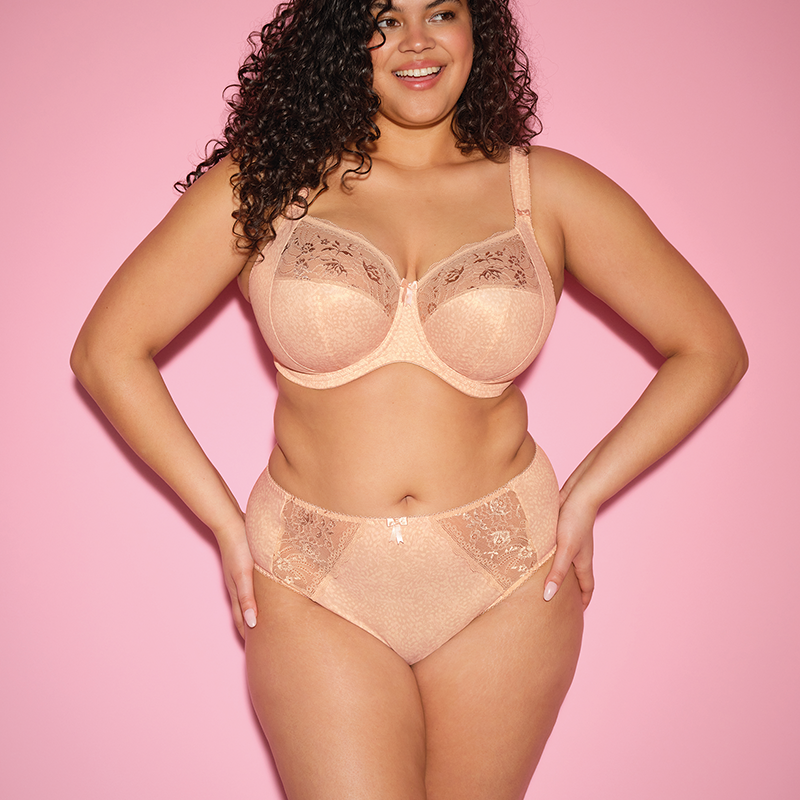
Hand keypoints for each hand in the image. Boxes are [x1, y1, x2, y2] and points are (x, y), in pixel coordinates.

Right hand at [217, 525, 257, 637]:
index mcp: (238, 592)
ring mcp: (241, 576)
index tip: (259, 651)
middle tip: (265, 643)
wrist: (230, 522)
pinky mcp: (246, 565)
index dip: (249, 636)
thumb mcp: (244, 575)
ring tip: (266, 623)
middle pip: (246, 613)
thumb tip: (252, 624)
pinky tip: (266, 593)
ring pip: (249, 600)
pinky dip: (258, 597)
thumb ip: (248, 599)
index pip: (243, 621)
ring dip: (256, 613)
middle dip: (253, 628)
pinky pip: (252, 587)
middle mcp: (238, 587)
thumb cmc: (238, 548)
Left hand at [542, 489, 595, 608]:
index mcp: (583, 563)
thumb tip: (548, 596)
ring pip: (565, 563)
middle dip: (569, 591)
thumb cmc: (575, 522)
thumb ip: (557, 573)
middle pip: (575, 578)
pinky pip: (556, 550)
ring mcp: (570, 543)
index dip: (583, 601)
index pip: (587, 588)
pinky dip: (549, 557)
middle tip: (557, 602)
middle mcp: (578, 555)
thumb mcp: (565, 550)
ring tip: (543, 582)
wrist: (578, 494)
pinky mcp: (561, 532)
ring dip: (558, 573)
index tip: (576, 613)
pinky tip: (535, 557)